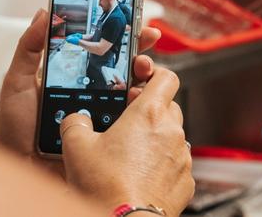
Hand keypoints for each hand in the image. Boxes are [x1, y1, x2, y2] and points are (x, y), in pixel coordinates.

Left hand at [0, 9, 161, 175]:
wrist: (18, 171)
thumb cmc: (14, 132)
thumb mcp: (17, 83)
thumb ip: (29, 47)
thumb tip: (44, 13)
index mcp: (74, 77)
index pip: (103, 51)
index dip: (121, 36)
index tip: (135, 23)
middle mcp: (94, 95)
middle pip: (126, 69)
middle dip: (140, 56)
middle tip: (144, 50)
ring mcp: (105, 116)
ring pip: (134, 93)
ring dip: (143, 80)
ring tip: (141, 75)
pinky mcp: (111, 137)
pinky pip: (132, 120)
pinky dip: (141, 108)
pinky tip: (137, 100)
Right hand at [60, 67, 193, 216]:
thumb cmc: (105, 187)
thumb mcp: (77, 148)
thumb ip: (76, 123)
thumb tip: (76, 120)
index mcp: (149, 114)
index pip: (166, 77)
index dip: (155, 74)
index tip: (142, 78)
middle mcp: (172, 131)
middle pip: (168, 106)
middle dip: (150, 108)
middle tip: (127, 119)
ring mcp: (182, 157)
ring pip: (173, 136)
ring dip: (156, 138)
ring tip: (130, 152)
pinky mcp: (186, 180)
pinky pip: (176, 163)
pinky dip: (163, 164)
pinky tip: (141, 175)